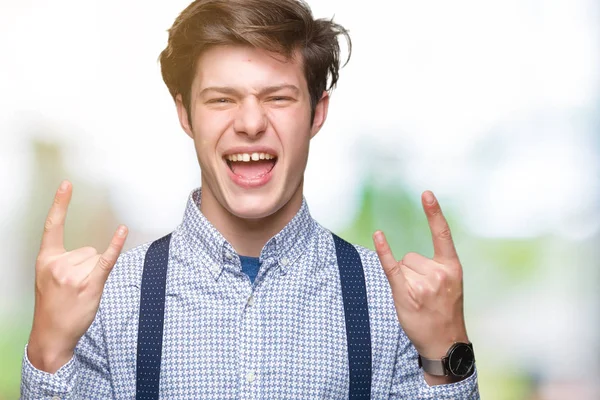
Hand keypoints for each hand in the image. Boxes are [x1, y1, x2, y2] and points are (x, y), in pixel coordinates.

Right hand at [27, 180, 127, 372]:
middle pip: (88, 249)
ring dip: (94, 274)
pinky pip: (107, 259)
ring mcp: (74, 274)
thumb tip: (92, 253)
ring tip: (80, 292)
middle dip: (86, 267)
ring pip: (97, 258)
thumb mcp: (47, 279)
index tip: (67, 185)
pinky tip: (122, 231)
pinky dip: (116, 245)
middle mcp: (59, 263)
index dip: (61, 204)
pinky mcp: (90, 284)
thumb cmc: (52, 306)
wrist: (51, 334)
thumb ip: (64, 261)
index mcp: (46, 259)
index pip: (53, 225)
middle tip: (73, 288)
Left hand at [373, 191, 467, 360]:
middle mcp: (438, 272)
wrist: (444, 342)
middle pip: (411, 256)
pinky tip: (378, 235)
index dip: (434, 213)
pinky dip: (383, 251)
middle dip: (412, 273)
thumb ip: (435, 267)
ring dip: (404, 281)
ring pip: (401, 266)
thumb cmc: (444, 312)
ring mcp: (422, 283)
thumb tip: (404, 258)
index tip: (426, 193)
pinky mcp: (405, 292)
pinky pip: (391, 266)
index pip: (442, 234)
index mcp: (452, 267)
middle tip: (424, 295)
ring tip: (417, 300)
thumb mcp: (450, 285)